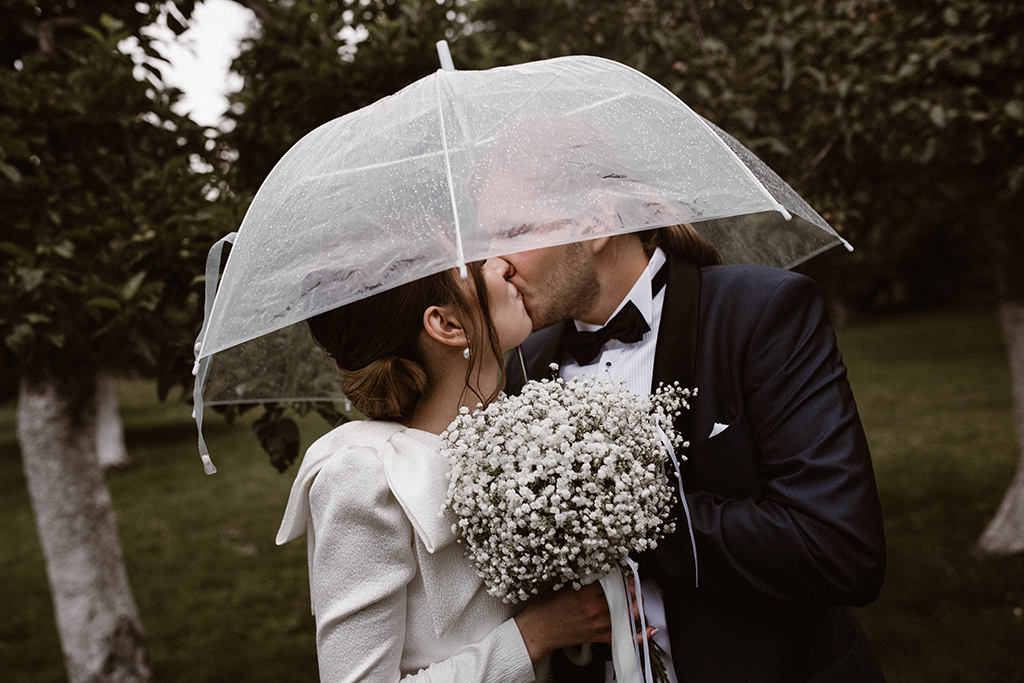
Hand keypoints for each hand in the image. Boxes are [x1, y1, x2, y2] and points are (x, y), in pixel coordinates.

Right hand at [513, 581, 657, 662]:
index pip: (614, 579)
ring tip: (635, 596)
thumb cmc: (544, 608)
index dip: (621, 573)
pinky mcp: (599, 637)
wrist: (536, 630)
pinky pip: (624, 636)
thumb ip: (582, 577)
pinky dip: (639, 635)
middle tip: (630, 581)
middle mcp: (595, 609)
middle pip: (625, 595)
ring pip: (629, 613)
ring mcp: (599, 625)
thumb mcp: (562, 584)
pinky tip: (648, 629)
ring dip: (636, 603)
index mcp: (586, 593)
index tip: (622, 569)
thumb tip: (597, 568)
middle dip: (631, 587)